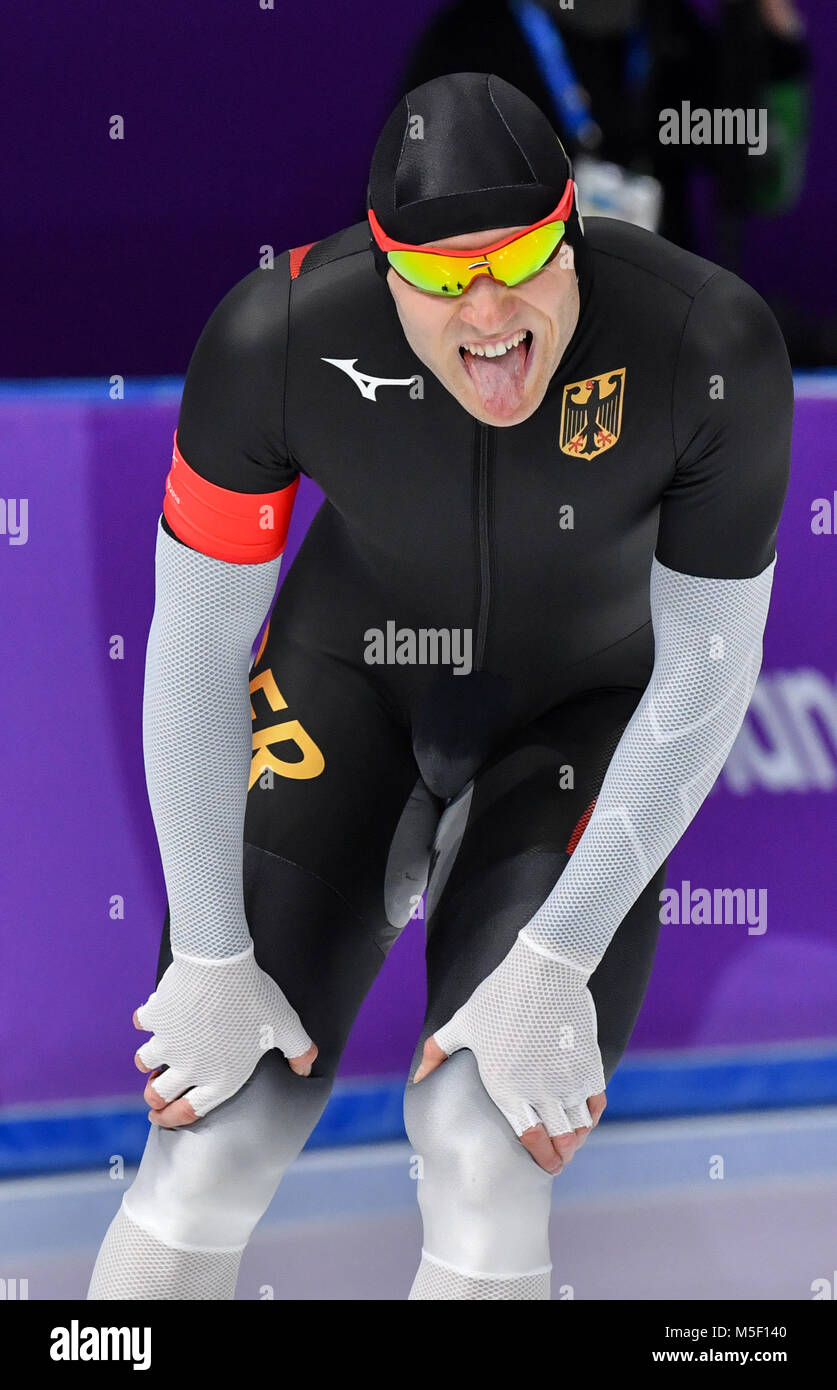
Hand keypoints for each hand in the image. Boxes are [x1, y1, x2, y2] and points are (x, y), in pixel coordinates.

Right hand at [133, 945, 316, 1127]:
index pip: (190, 1111)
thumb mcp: (286, 1027)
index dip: (173, 1118)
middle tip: (154, 1094)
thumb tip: (307, 1071)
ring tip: (152, 1056)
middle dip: (154, 1096)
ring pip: (145, 1061)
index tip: (160, 1117)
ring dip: (147, 1060)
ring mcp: (167, 1043)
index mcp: (219, 1079)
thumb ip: (299, 1052)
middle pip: (158, 1093)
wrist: (220, 966)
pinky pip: (144, 1021)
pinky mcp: (154, 1017)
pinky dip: (148, 1018)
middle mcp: (189, 1068)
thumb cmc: (255, 999)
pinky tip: (156, 1011)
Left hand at [413, 934, 606, 1174]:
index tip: (546, 1167)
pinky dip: (593, 1112)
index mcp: (506, 1089)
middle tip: (560, 1158)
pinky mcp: (589, 1064)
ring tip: (573, 1139)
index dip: (541, 1158)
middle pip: (559, 1140)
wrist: (544, 971)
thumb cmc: (498, 997)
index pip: (529, 1139)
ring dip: (577, 1136)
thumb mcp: (461, 1024)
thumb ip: (436, 1053)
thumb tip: (417, 1078)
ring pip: (579, 1125)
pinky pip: (596, 1100)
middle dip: (561, 1154)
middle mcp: (540, 1092)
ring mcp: (568, 1080)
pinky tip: (587, 1113)